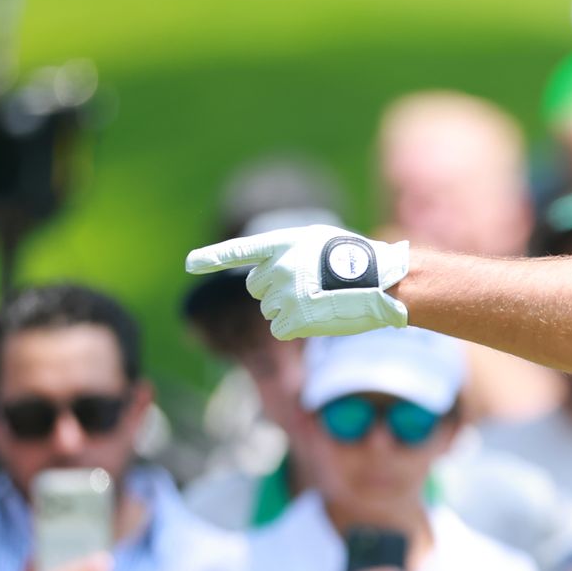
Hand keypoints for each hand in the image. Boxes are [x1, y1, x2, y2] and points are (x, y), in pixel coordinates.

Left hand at [185, 225, 410, 338]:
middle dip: (274, 291)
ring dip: (289, 309)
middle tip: (305, 288)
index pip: (241, 250)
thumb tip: (269, 280)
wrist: (381, 282)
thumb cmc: (357, 260)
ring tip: (319, 301)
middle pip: (257, 287)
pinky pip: (280, 328)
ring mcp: (285, 294)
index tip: (190, 264)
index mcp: (284, 243)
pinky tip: (317, 317)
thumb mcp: (320, 242)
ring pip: (269, 309)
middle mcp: (279, 267)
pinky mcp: (293, 318)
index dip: (212, 257)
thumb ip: (290, 253)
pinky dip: (295, 327)